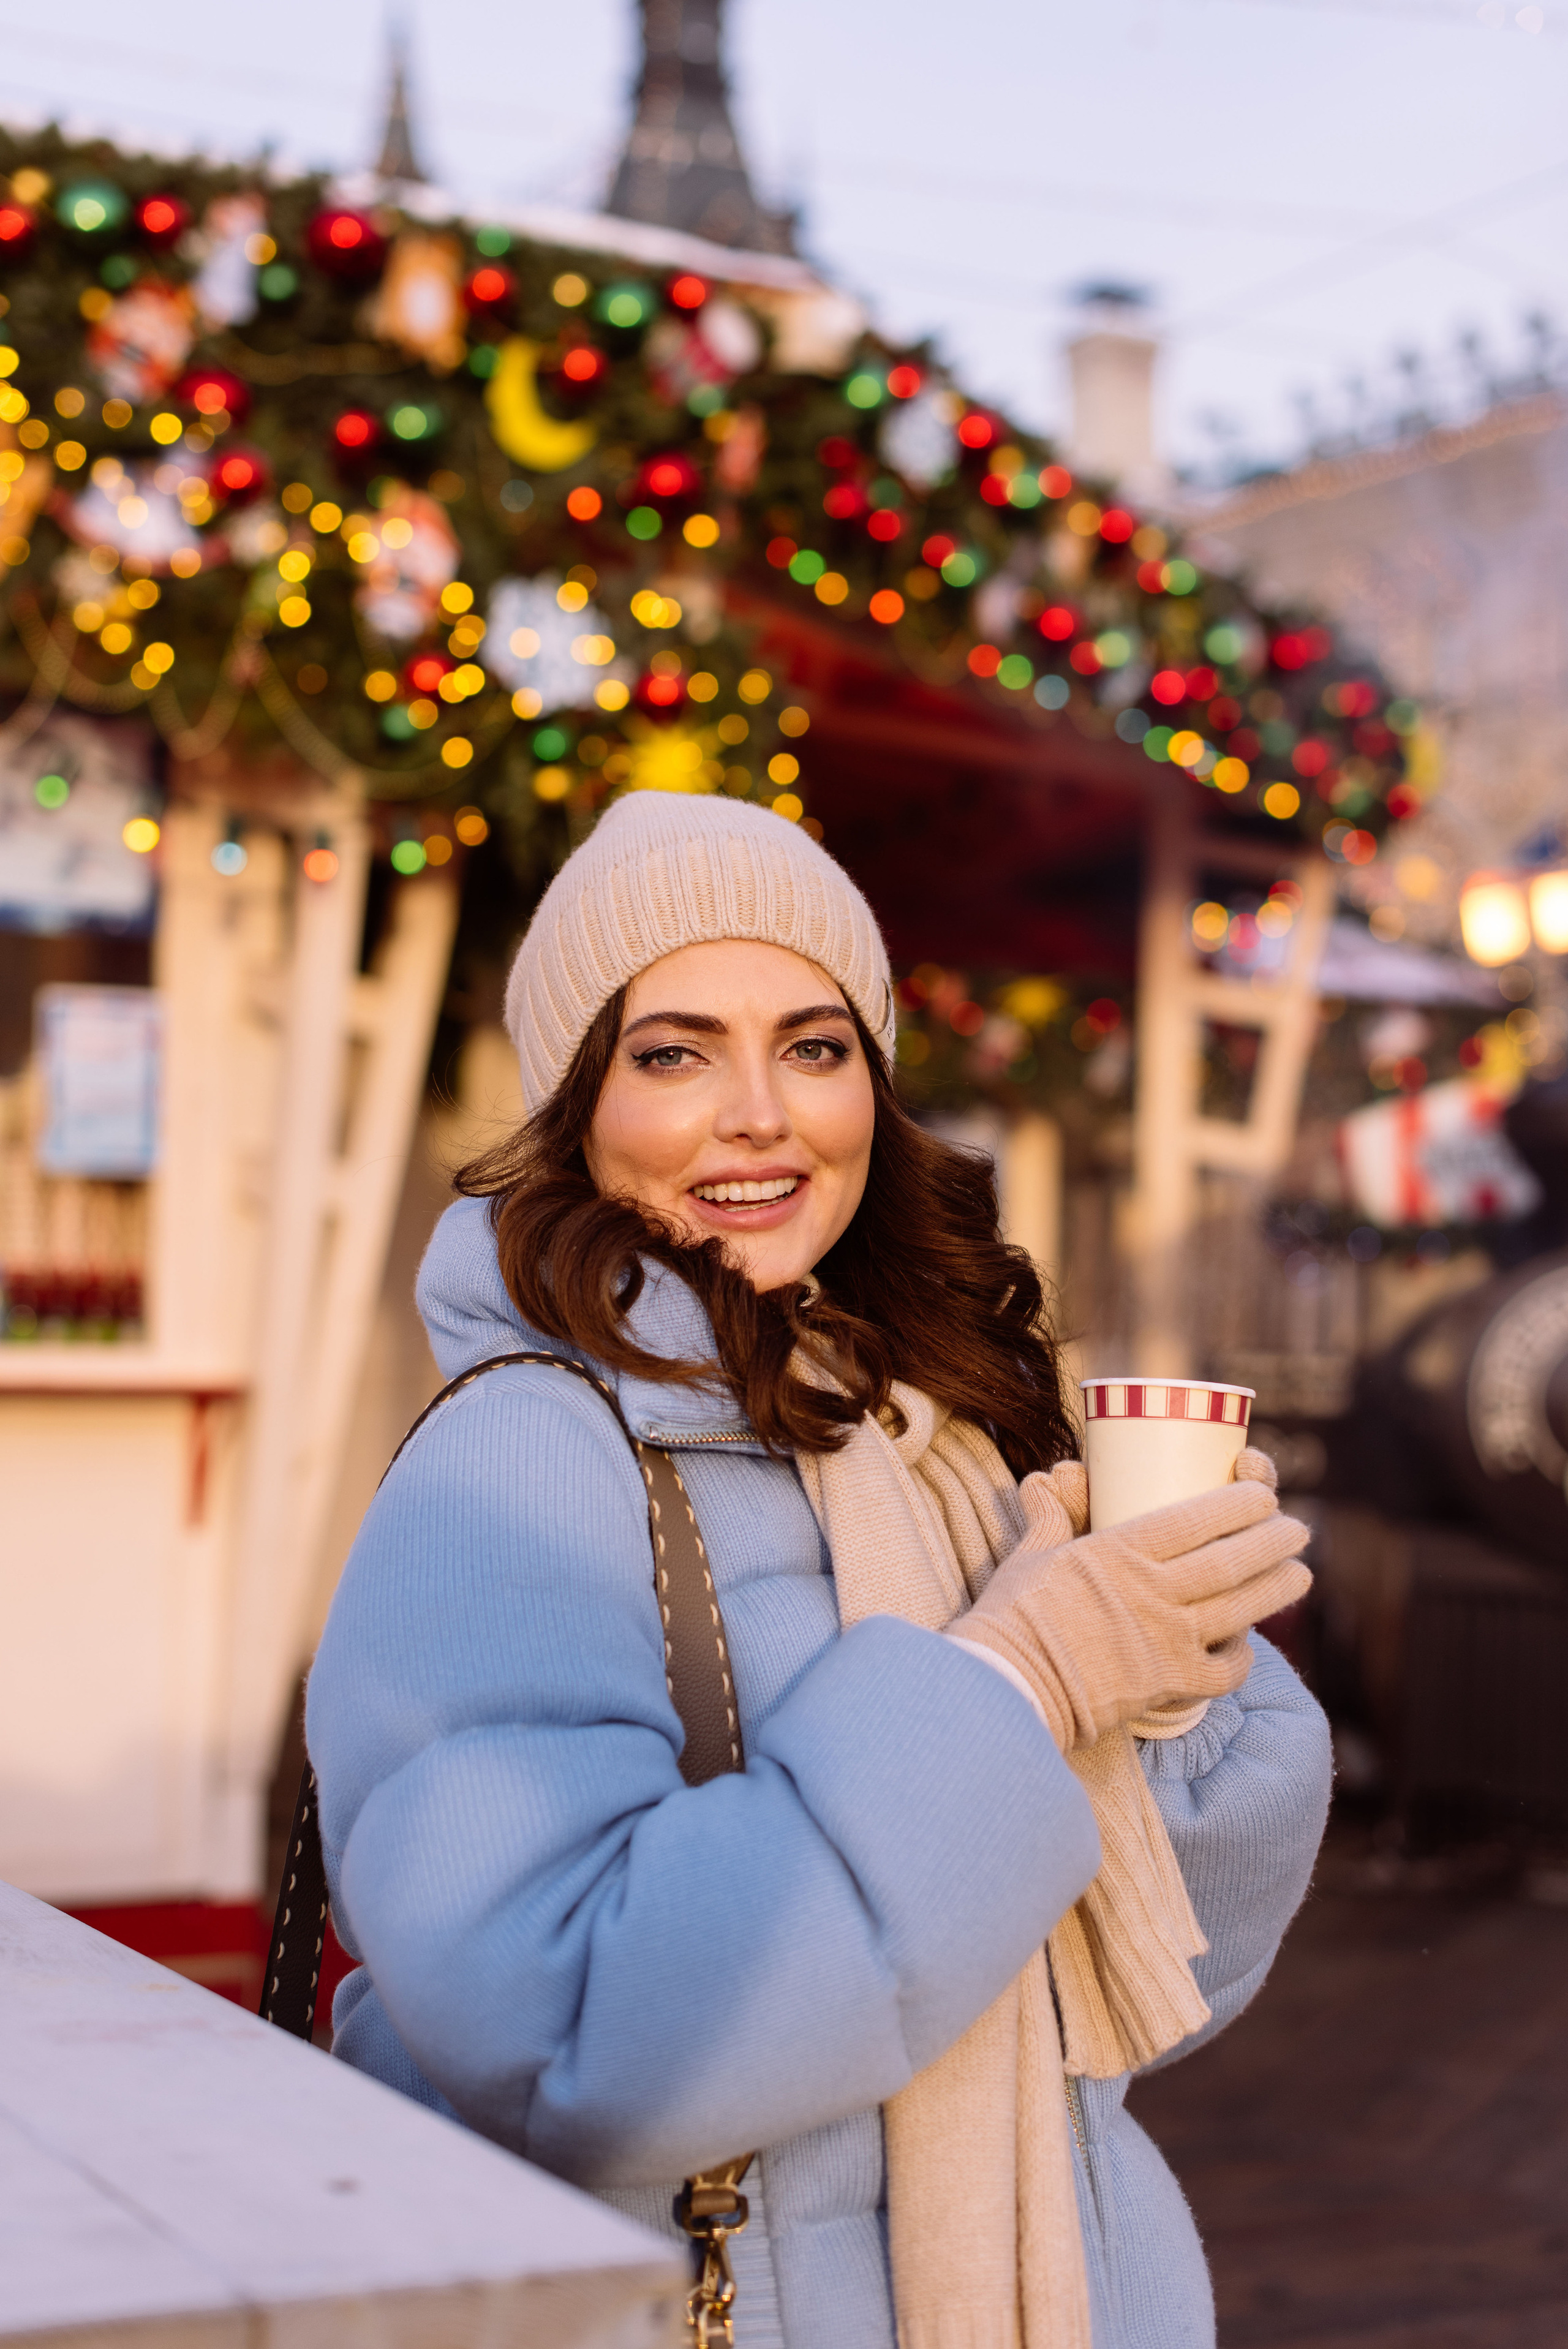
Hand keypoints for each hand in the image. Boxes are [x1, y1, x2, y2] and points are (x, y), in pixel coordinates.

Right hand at [950, 1458, 1309, 1751]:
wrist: (1008, 1686)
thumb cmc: (1012, 1616)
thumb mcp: (1030, 1555)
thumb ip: (1050, 1517)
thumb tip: (1045, 1481)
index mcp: (1118, 1551)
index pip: (1195, 1518)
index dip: (1238, 1503)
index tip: (1263, 1492)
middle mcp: (1151, 1592)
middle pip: (1230, 1561)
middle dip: (1272, 1540)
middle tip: (1297, 1528)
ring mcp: (1165, 1640)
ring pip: (1239, 1609)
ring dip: (1276, 1589)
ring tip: (1301, 1573)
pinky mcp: (1167, 1683)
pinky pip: (1222, 1670)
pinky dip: (1242, 1656)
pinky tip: (1246, 1642)